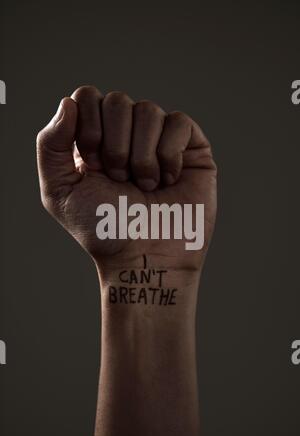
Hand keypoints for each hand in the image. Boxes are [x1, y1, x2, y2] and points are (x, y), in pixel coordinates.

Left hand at [37, 86, 216, 272]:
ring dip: (142, 157)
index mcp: (95, 139)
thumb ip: (51, 145)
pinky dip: (169, 155)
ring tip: (145, 187)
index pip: (88, 97)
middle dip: (115, 146)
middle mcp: (127, 135)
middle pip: (117, 100)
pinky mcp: (191, 148)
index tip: (93, 168)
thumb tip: (69, 102)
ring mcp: (159, 140)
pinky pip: (179, 123)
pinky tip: (167, 181)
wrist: (144, 257)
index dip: (88, 128)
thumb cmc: (104, 230)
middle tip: (119, 179)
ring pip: (148, 110)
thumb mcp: (60, 191)